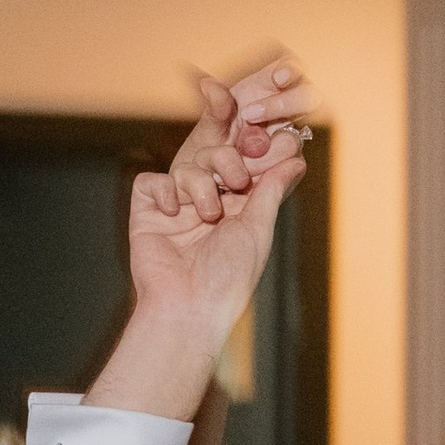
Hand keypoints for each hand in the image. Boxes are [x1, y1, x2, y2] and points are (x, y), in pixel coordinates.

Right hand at [103, 59, 311, 412]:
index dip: (252, 147)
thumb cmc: (227, 279)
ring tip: (208, 215)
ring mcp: (176, 206)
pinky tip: (174, 215)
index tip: (266, 136)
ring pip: (187, 164)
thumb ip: (272, 188)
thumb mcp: (258, 228)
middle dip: (228, 159)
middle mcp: (207, 202)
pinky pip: (152, 182)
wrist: (187, 308)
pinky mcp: (147, 212)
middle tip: (236, 179)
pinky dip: (164, 193)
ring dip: (200, 186)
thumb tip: (297, 158)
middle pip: (216, 154)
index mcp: (238, 206)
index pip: (245, 163)